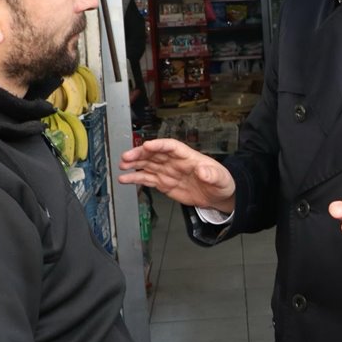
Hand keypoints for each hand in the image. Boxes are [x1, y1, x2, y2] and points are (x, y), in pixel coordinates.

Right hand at [118, 138, 235, 212]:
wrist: (216, 196)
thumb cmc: (219, 181)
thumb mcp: (220, 178)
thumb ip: (211, 174)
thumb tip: (203, 171)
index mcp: (187, 156)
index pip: (171, 146)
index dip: (159, 145)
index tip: (148, 145)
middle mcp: (174, 162)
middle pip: (154, 153)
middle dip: (140, 154)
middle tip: (127, 156)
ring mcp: (167, 172)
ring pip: (147, 164)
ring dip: (134, 164)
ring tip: (122, 166)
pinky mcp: (163, 183)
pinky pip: (147, 179)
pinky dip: (135, 178)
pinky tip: (125, 179)